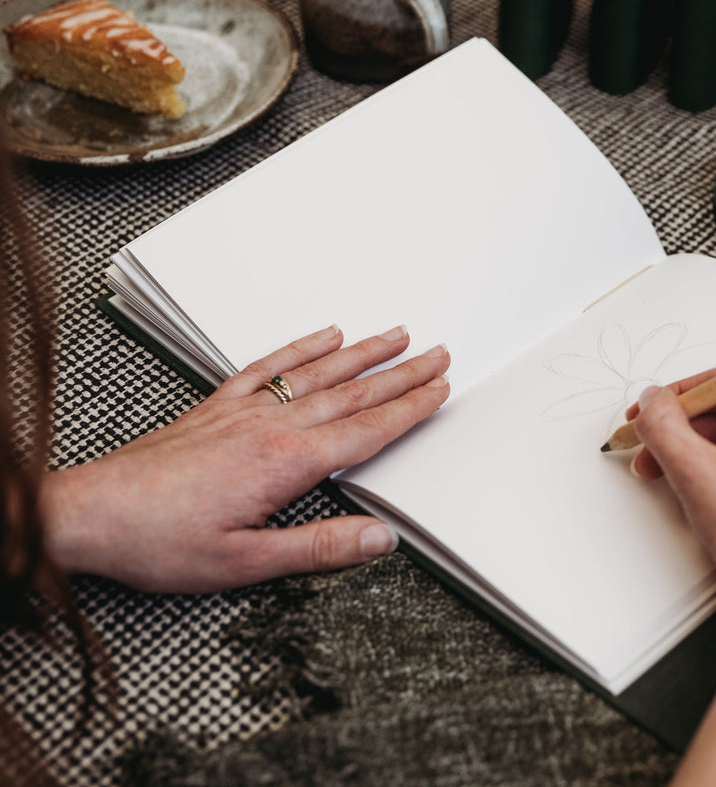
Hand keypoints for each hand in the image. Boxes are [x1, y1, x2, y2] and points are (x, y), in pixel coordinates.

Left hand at [40, 324, 449, 593]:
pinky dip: (303, 347)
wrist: (92, 513)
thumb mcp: (246, 563)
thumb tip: (379, 539)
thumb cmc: (160, 541)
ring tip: (397, 335)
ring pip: (320, 373)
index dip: (409, 409)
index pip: (367, 430)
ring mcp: (246, 409)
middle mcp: (272, 426)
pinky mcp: (220, 405)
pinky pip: (271, 365)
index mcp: (287, 463)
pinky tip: (325, 335)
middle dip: (402, 373)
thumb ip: (319, 548)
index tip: (439, 390)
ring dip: (365, 353)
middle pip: (353, 393)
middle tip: (438, 353)